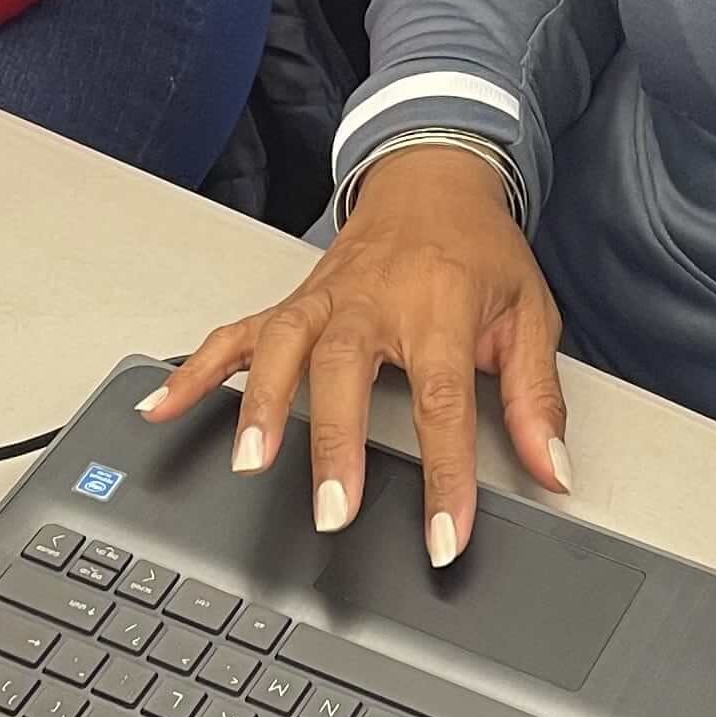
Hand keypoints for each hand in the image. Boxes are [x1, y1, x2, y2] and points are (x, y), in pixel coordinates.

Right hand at [144, 147, 569, 564]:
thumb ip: (536, 398)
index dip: (445, 476)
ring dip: (260, 402)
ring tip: (246, 462)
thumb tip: (554, 472)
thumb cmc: (482, 252)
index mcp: (439, 306)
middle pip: (345, 368)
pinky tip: (161, 407)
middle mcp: (374, 300)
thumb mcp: (530, 316)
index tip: (443, 538)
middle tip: (331, 510)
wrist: (434, 178)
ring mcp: (325, 298)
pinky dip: (196, 369)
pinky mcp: (293, 301)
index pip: (443, 400)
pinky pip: (236, 333)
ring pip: (281, 344)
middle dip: (335, 441)